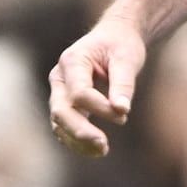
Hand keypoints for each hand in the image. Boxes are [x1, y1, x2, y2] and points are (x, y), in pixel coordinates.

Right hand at [48, 16, 146, 156]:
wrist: (115, 36)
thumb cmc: (121, 45)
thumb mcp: (127, 58)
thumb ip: (123, 84)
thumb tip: (121, 110)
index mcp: (72, 60)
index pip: (79, 93)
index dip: (100, 108)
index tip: (123, 115)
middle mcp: (59, 77)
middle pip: (61, 110)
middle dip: (80, 131)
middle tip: (104, 145)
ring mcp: (59, 91)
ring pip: (59, 123)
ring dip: (78, 140)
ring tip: (102, 150)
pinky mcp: (65, 103)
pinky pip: (64, 127)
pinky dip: (77, 141)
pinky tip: (96, 150)